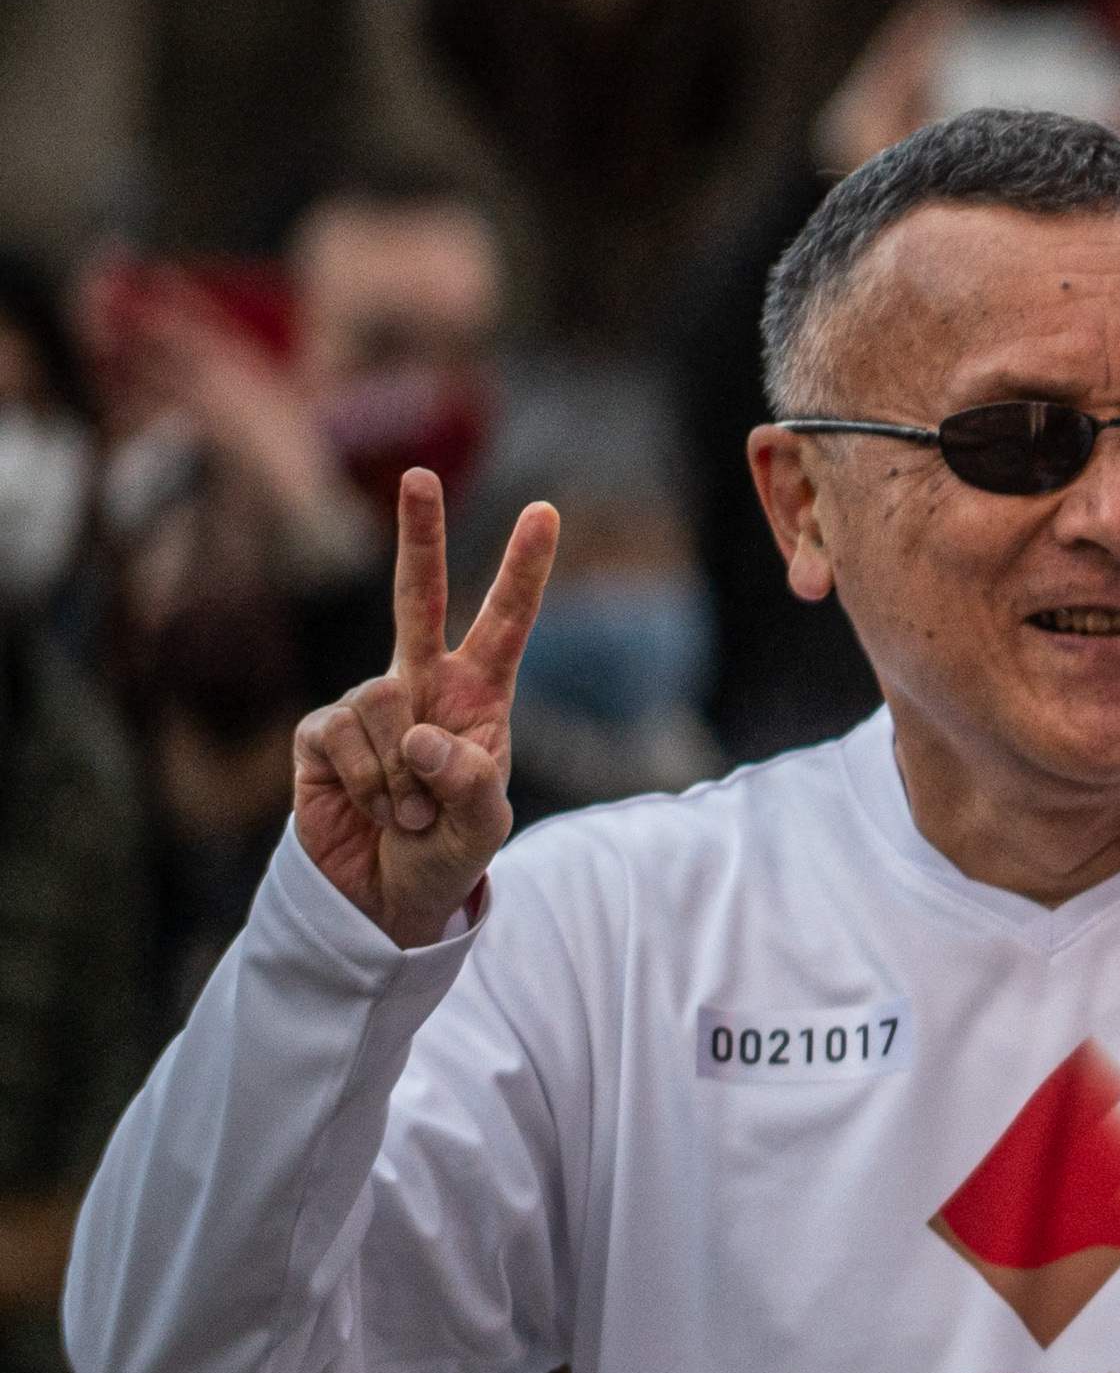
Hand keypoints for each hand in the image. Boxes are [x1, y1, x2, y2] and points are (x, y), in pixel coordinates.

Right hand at [293, 474, 559, 949]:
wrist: (385, 898)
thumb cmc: (447, 853)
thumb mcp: (482, 825)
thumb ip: (468, 780)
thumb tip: (420, 731)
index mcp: (481, 694)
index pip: (506, 621)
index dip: (523, 569)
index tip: (545, 511)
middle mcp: (423, 684)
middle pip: (417, 598)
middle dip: (419, 535)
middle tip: (420, 475)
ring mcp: (369, 703)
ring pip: (381, 705)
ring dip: (399, 776)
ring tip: (409, 813)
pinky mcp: (321, 732)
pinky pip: (341, 737)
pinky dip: (364, 783)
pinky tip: (372, 808)